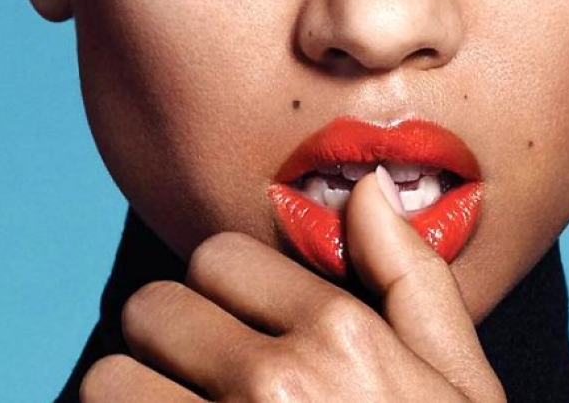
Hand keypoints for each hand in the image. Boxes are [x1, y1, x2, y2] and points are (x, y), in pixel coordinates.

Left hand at [80, 167, 506, 401]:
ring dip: (134, 400)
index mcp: (342, 337)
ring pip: (107, 381)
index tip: (248, 329)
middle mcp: (273, 385)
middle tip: (210, 385)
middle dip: (174, 340)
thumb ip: (412, 278)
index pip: (217, 257)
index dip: (229, 291)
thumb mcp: (461, 384)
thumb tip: (369, 187)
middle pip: (152, 309)